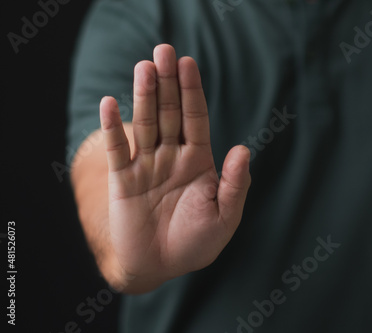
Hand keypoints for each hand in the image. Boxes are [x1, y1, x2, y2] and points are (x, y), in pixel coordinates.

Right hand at [99, 44, 250, 291]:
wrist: (161, 266)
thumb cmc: (196, 243)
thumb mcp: (225, 216)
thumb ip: (234, 184)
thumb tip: (243, 149)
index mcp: (198, 161)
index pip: (195, 118)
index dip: (192, 92)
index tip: (188, 64)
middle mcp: (171, 157)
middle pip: (169, 113)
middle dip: (168, 83)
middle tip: (164, 50)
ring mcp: (146, 165)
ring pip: (145, 124)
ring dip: (144, 96)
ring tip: (144, 67)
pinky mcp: (122, 180)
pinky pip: (117, 150)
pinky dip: (112, 129)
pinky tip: (110, 103)